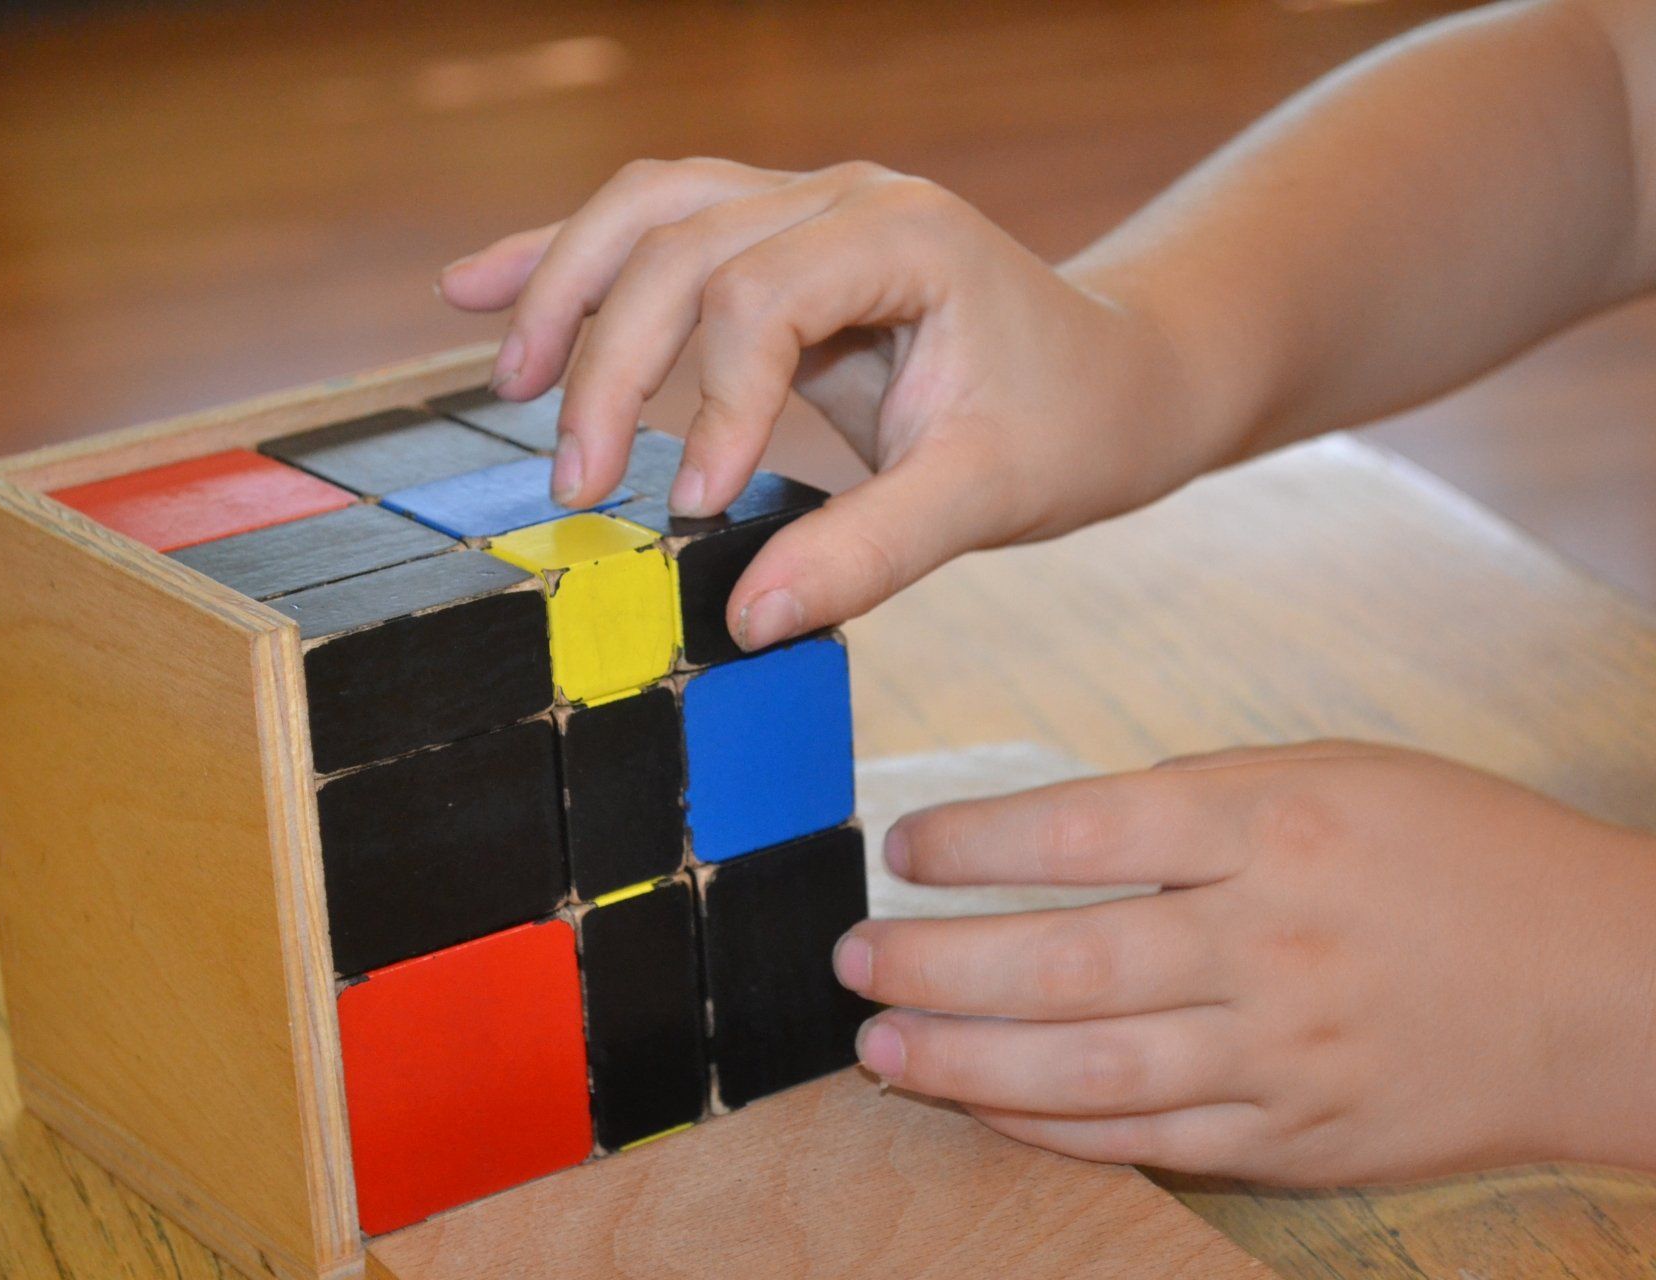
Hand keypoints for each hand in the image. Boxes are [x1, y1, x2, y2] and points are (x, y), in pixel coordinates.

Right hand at [438, 158, 1212, 650]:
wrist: (1120, 375)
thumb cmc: (1073, 423)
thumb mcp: (990, 496)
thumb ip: (872, 550)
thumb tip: (746, 618)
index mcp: (903, 236)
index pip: (761, 293)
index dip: (712, 401)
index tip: (694, 508)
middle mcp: (843, 197)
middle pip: (680, 244)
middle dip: (610, 362)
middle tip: (576, 484)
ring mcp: (804, 206)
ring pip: (648, 212)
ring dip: (565, 289)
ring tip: (511, 387)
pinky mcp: (775, 243)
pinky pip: (655, 226)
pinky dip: (567, 259)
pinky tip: (482, 288)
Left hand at [834, 741, 1655, 1182]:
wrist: (1602, 987)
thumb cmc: (1455, 857)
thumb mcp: (1328, 778)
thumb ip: (1191, 803)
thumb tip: (1047, 839)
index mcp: (1273, 824)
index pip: (1083, 830)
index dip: (971, 843)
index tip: (901, 850)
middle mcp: (1269, 939)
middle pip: (1064, 960)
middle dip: (935, 965)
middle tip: (852, 961)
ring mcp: (1283, 1050)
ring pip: (1089, 1066)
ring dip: (964, 1063)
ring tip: (878, 1048)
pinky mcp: (1295, 1135)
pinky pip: (1146, 1137)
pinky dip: (1049, 1126)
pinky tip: (980, 1105)